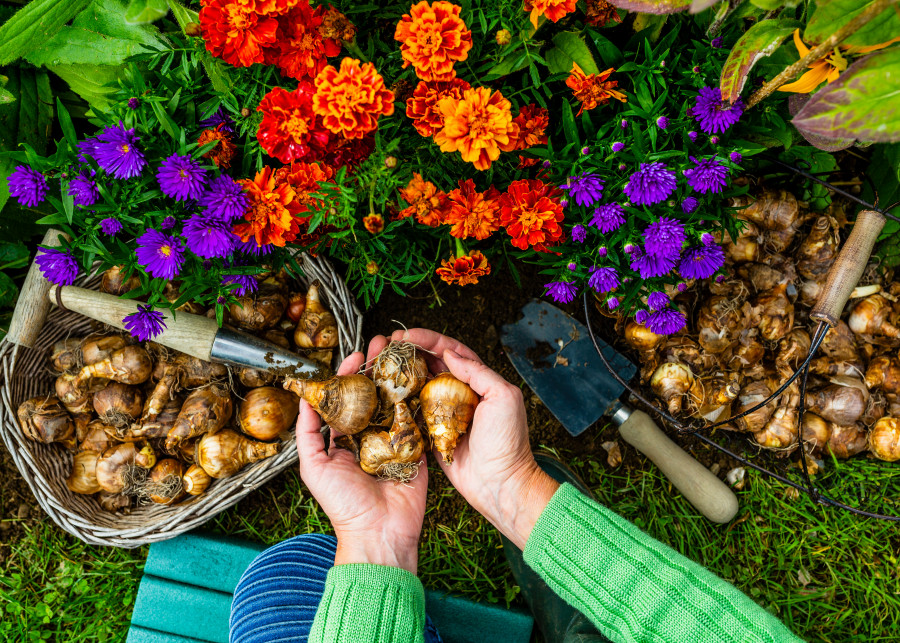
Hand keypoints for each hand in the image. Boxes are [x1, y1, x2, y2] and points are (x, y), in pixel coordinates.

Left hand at [295, 336, 427, 573]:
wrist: (379, 532)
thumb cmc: (342, 504)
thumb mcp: (313, 466)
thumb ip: (307, 432)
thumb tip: (305, 398)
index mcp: (344, 439)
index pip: (346, 398)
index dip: (349, 374)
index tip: (355, 354)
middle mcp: (369, 435)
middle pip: (373, 393)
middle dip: (377, 367)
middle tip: (384, 342)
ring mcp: (394, 440)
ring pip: (396, 401)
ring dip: (399, 375)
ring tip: (403, 351)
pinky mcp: (416, 447)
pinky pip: (418, 419)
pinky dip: (419, 398)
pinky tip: (421, 375)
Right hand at [390, 329, 558, 549]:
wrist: (500, 484)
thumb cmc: (507, 441)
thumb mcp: (503, 397)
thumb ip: (478, 372)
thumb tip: (450, 354)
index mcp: (479, 381)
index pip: (452, 351)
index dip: (430, 339)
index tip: (408, 335)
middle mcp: (460, 394)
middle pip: (432, 364)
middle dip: (411, 352)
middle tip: (389, 344)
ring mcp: (444, 413)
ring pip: (420, 385)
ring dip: (402, 373)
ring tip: (383, 363)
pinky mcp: (432, 432)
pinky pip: (413, 412)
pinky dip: (400, 400)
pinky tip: (385, 392)